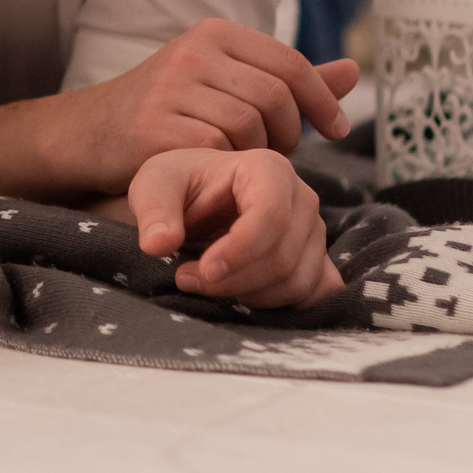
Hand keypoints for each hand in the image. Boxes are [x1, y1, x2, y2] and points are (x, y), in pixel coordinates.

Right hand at [66, 19, 357, 191]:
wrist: (88, 133)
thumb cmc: (167, 109)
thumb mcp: (224, 81)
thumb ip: (287, 80)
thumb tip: (356, 70)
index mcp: (214, 33)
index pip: (290, 62)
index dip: (321, 99)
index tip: (335, 129)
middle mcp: (193, 53)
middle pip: (276, 97)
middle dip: (288, 133)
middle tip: (274, 153)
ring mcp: (171, 88)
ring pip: (250, 127)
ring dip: (255, 154)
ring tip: (238, 161)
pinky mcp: (155, 127)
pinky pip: (218, 152)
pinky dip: (224, 167)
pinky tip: (211, 170)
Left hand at [126, 146, 341, 308]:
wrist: (197, 201)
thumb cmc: (180, 186)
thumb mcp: (155, 186)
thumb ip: (155, 212)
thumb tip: (158, 244)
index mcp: (268, 168)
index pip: (271, 216)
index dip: (239, 252)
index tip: (202, 271)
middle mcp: (301, 198)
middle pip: (283, 255)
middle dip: (233, 279)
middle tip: (187, 278)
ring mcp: (314, 232)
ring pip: (296, 281)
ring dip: (248, 295)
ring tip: (208, 282)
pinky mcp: (317, 261)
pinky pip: (313, 295)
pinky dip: (278, 304)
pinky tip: (242, 295)